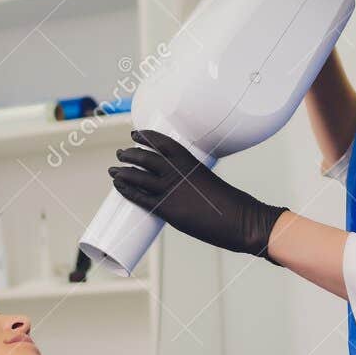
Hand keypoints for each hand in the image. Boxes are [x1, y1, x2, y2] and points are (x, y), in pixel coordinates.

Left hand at [110, 130, 285, 258]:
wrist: (241, 220)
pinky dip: (127, 190)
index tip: (136, 134)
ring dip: (123, 171)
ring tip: (114, 169)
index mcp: (191, 162)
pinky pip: (139, 197)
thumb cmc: (233, 205)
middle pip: (145, 157)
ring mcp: (170, 190)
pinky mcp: (167, 209)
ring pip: (138, 175)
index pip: (162, 142)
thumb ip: (192, 185)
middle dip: (130, 154)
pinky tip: (118, 186)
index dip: (146, 137)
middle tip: (121, 153)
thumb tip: (180, 195)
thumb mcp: (211, 184)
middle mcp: (177, 172)